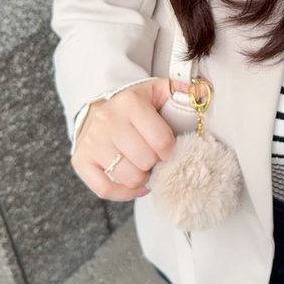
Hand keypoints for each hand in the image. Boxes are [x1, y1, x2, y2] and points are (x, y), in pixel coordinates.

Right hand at [70, 77, 189, 201]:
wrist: (95, 106)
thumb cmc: (133, 103)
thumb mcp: (156, 90)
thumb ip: (182, 91)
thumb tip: (203, 92)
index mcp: (130, 103)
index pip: (161, 140)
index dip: (170, 150)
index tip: (168, 148)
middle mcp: (108, 121)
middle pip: (145, 160)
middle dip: (155, 163)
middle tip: (154, 157)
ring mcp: (92, 142)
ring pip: (128, 176)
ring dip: (141, 178)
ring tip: (143, 167)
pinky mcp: (81, 160)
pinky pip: (105, 189)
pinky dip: (124, 193)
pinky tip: (134, 185)